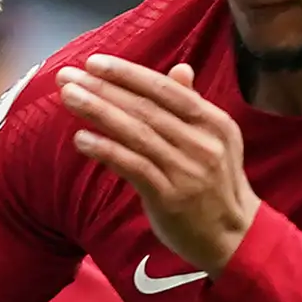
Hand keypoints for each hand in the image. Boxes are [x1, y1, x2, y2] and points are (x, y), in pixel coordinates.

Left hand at [58, 57, 256, 274]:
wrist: (234, 238)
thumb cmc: (216, 187)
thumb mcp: (216, 142)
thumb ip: (193, 107)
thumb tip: (180, 70)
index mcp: (214, 123)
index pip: (166, 90)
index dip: (129, 74)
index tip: (94, 62)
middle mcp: (203, 143)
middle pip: (146, 108)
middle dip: (103, 89)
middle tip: (68, 76)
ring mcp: (187, 171)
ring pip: (137, 134)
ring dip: (98, 112)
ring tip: (69, 98)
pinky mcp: (171, 198)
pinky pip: (133, 167)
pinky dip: (106, 150)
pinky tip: (82, 139)